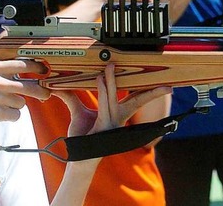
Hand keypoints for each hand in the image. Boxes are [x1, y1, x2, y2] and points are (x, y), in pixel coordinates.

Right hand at [0, 58, 50, 124]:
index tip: (43, 70)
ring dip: (17, 103)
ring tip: (5, 102)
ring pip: (21, 102)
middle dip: (41, 91)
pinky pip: (15, 115)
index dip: (37, 68)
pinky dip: (11, 115)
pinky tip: (2, 111)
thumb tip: (5, 36)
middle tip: (45, 93)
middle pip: (30, 87)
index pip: (24, 65)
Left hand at [52, 64, 171, 136]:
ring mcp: (112, 124)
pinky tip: (100, 79)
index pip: (136, 99)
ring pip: (115, 99)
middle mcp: (119, 119)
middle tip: (164, 83)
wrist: (77, 157)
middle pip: (137, 100)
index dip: (148, 90)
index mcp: (119, 115)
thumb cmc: (81, 137)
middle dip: (151, 91)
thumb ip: (71, 98)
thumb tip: (59, 85)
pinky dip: (102, 90)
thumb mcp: (78, 113)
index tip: (163, 84)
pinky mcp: (103, 128)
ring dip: (112, 81)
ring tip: (110, 66)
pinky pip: (104, 106)